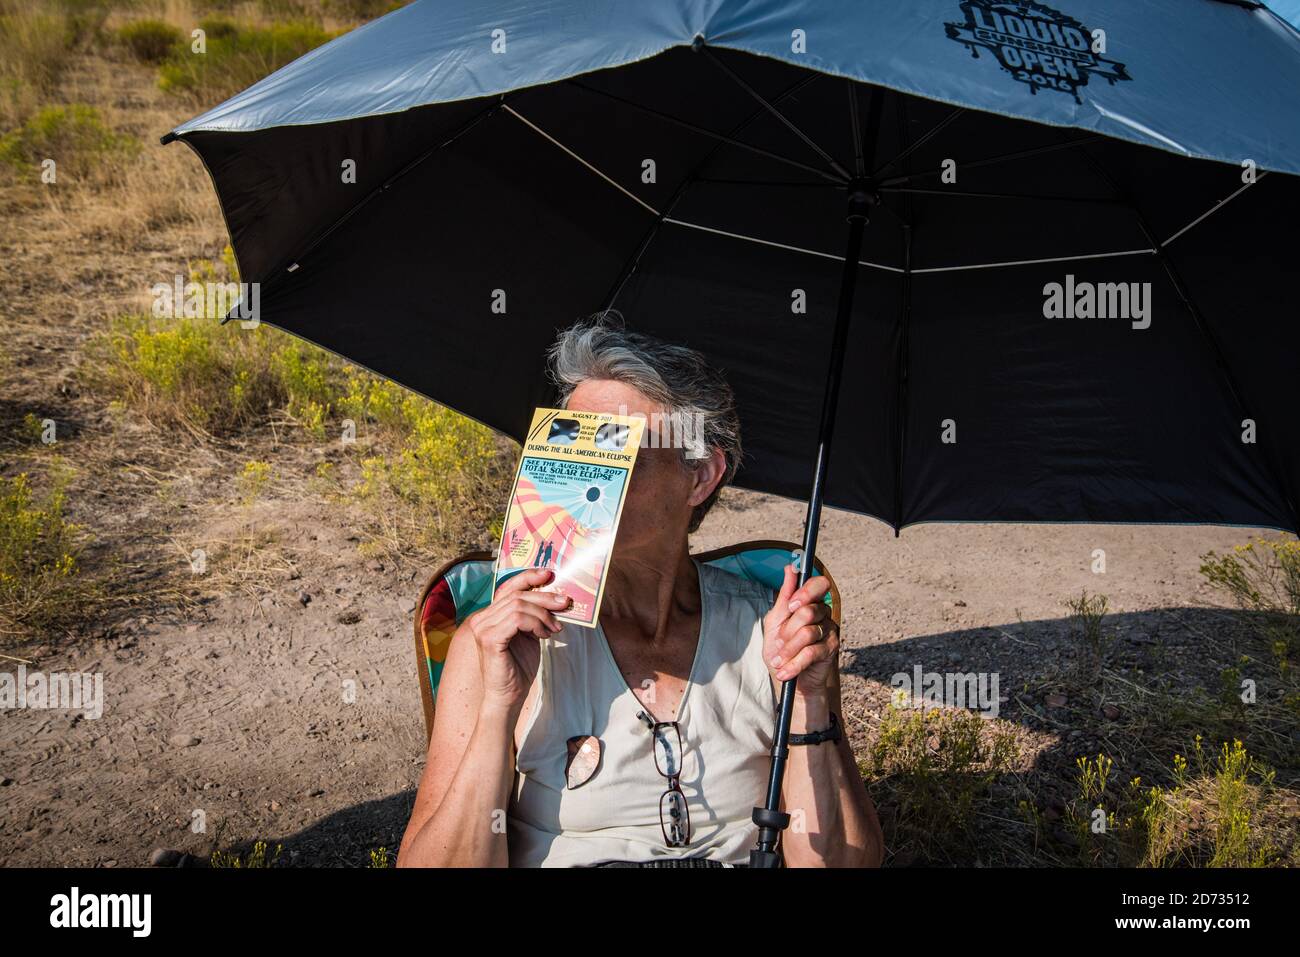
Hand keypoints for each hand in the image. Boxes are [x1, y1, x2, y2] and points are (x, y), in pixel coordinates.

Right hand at [465, 567, 569, 711]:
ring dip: (543, 614)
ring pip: (519, 606)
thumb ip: (534, 616)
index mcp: (490, 615)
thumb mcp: (529, 635)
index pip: (508, 587)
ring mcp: (482, 628)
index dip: (528, 577)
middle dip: (545, 597)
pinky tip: (544, 635)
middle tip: (565, 603)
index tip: (548, 574)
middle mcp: (482, 618)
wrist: (507, 696)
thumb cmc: (518, 668)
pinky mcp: (489, 639)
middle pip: (517, 595)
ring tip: (554, 628)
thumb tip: (556, 598)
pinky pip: (517, 619)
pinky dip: (536, 624)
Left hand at [763, 564, 838, 695]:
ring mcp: (829, 631)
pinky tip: (785, 672)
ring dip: (787, 650)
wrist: (788, 679)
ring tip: (778, 661)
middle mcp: (823, 613)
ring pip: (807, 633)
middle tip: (777, 643)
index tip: (792, 606)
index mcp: (809, 602)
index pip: (818, 584)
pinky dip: (794, 664)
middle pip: (808, 611)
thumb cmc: (780, 650)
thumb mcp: (774, 623)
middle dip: (787, 631)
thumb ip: (784, 597)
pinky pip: (811, 652)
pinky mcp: (831, 649)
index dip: (806, 592)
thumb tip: (790, 568)